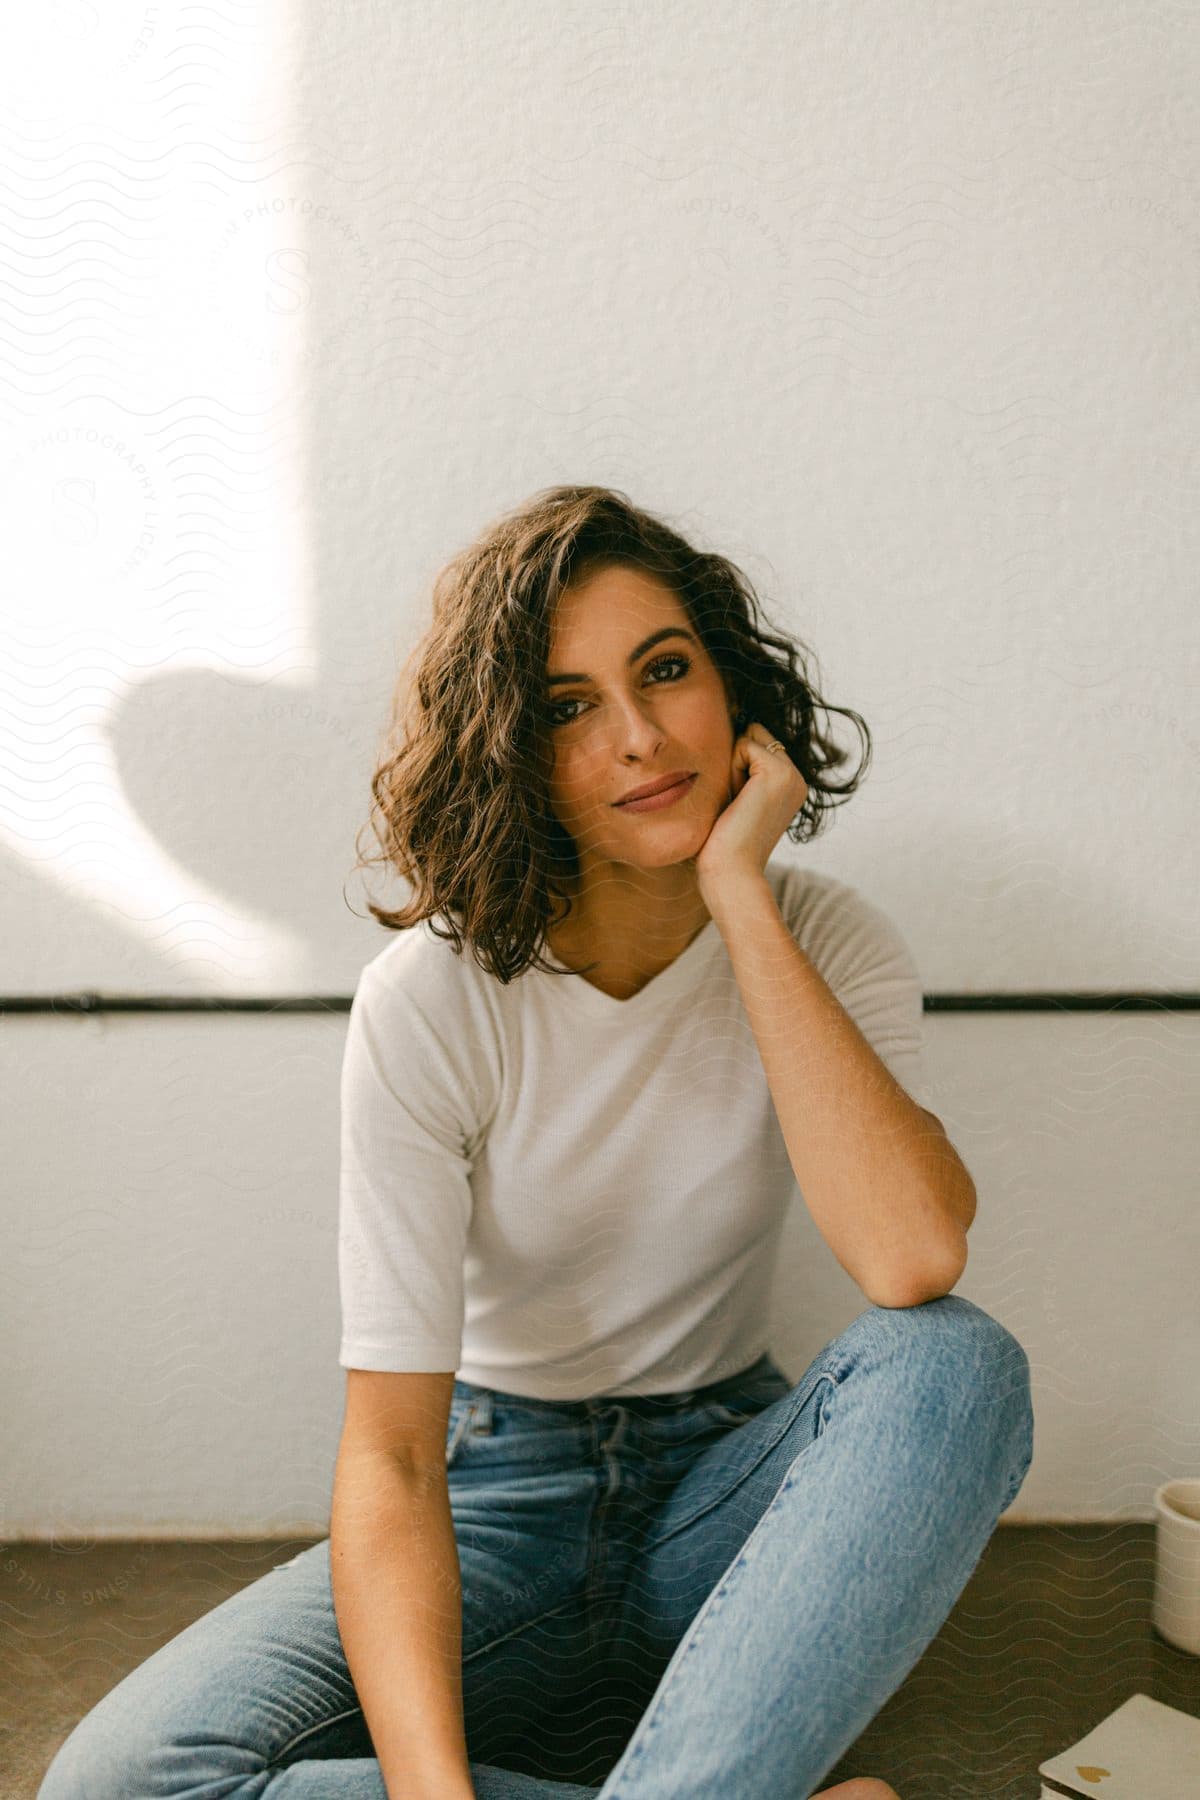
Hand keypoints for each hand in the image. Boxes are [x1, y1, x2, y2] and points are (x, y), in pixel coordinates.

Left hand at [690, 719, 807, 898]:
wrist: (733, 871)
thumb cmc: (724, 843)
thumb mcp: (737, 800)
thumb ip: (742, 770)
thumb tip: (733, 730)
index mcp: (789, 785)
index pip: (757, 745)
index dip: (736, 766)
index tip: (737, 804)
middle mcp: (797, 778)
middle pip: (753, 736)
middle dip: (734, 762)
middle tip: (735, 804)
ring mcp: (792, 774)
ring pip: (749, 739)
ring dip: (732, 767)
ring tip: (736, 803)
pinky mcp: (779, 772)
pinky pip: (744, 746)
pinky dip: (732, 770)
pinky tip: (737, 800)